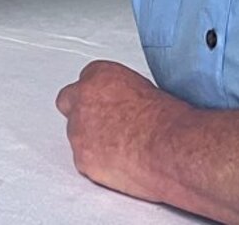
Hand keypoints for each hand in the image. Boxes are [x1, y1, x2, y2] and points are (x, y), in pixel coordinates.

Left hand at [55, 60, 184, 203]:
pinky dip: (98, 164)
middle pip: (69, 102)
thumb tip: (122, 102)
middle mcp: (82, 98)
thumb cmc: (168, 121)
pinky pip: (84, 161)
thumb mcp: (145, 88)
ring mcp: (78, 129)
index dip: (97, 96)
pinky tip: (120, 164)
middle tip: (104, 125)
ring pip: (75, 135)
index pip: (85, 80)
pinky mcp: (81, 158)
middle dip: (82, 113)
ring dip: (91, 141)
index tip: (107, 104)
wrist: (170, 147)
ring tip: (121, 148)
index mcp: (99, 74)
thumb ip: (121, 92)